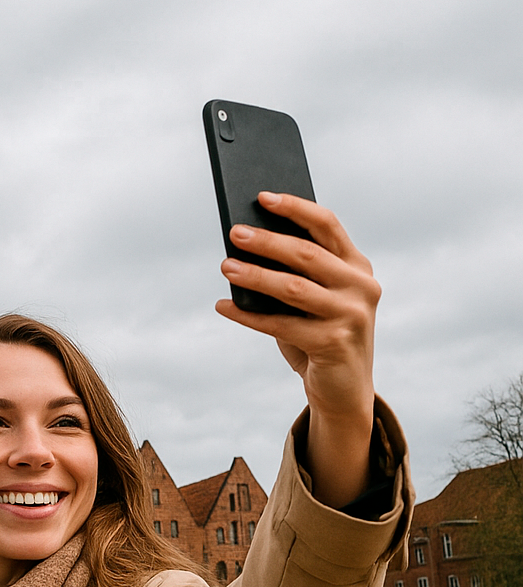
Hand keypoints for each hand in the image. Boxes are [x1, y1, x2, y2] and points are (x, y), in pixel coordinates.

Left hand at [215, 192, 379, 508]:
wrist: (344, 390)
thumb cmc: (320, 335)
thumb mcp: (313, 299)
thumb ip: (294, 274)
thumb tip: (244, 247)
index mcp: (357, 266)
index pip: (327, 225)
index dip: (295, 208)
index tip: (262, 197)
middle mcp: (361, 286)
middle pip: (307, 254)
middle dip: (267, 241)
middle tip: (233, 233)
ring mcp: (352, 315)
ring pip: (293, 288)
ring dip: (254, 276)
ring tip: (225, 266)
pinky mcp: (334, 343)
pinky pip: (282, 325)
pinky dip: (248, 316)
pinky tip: (224, 306)